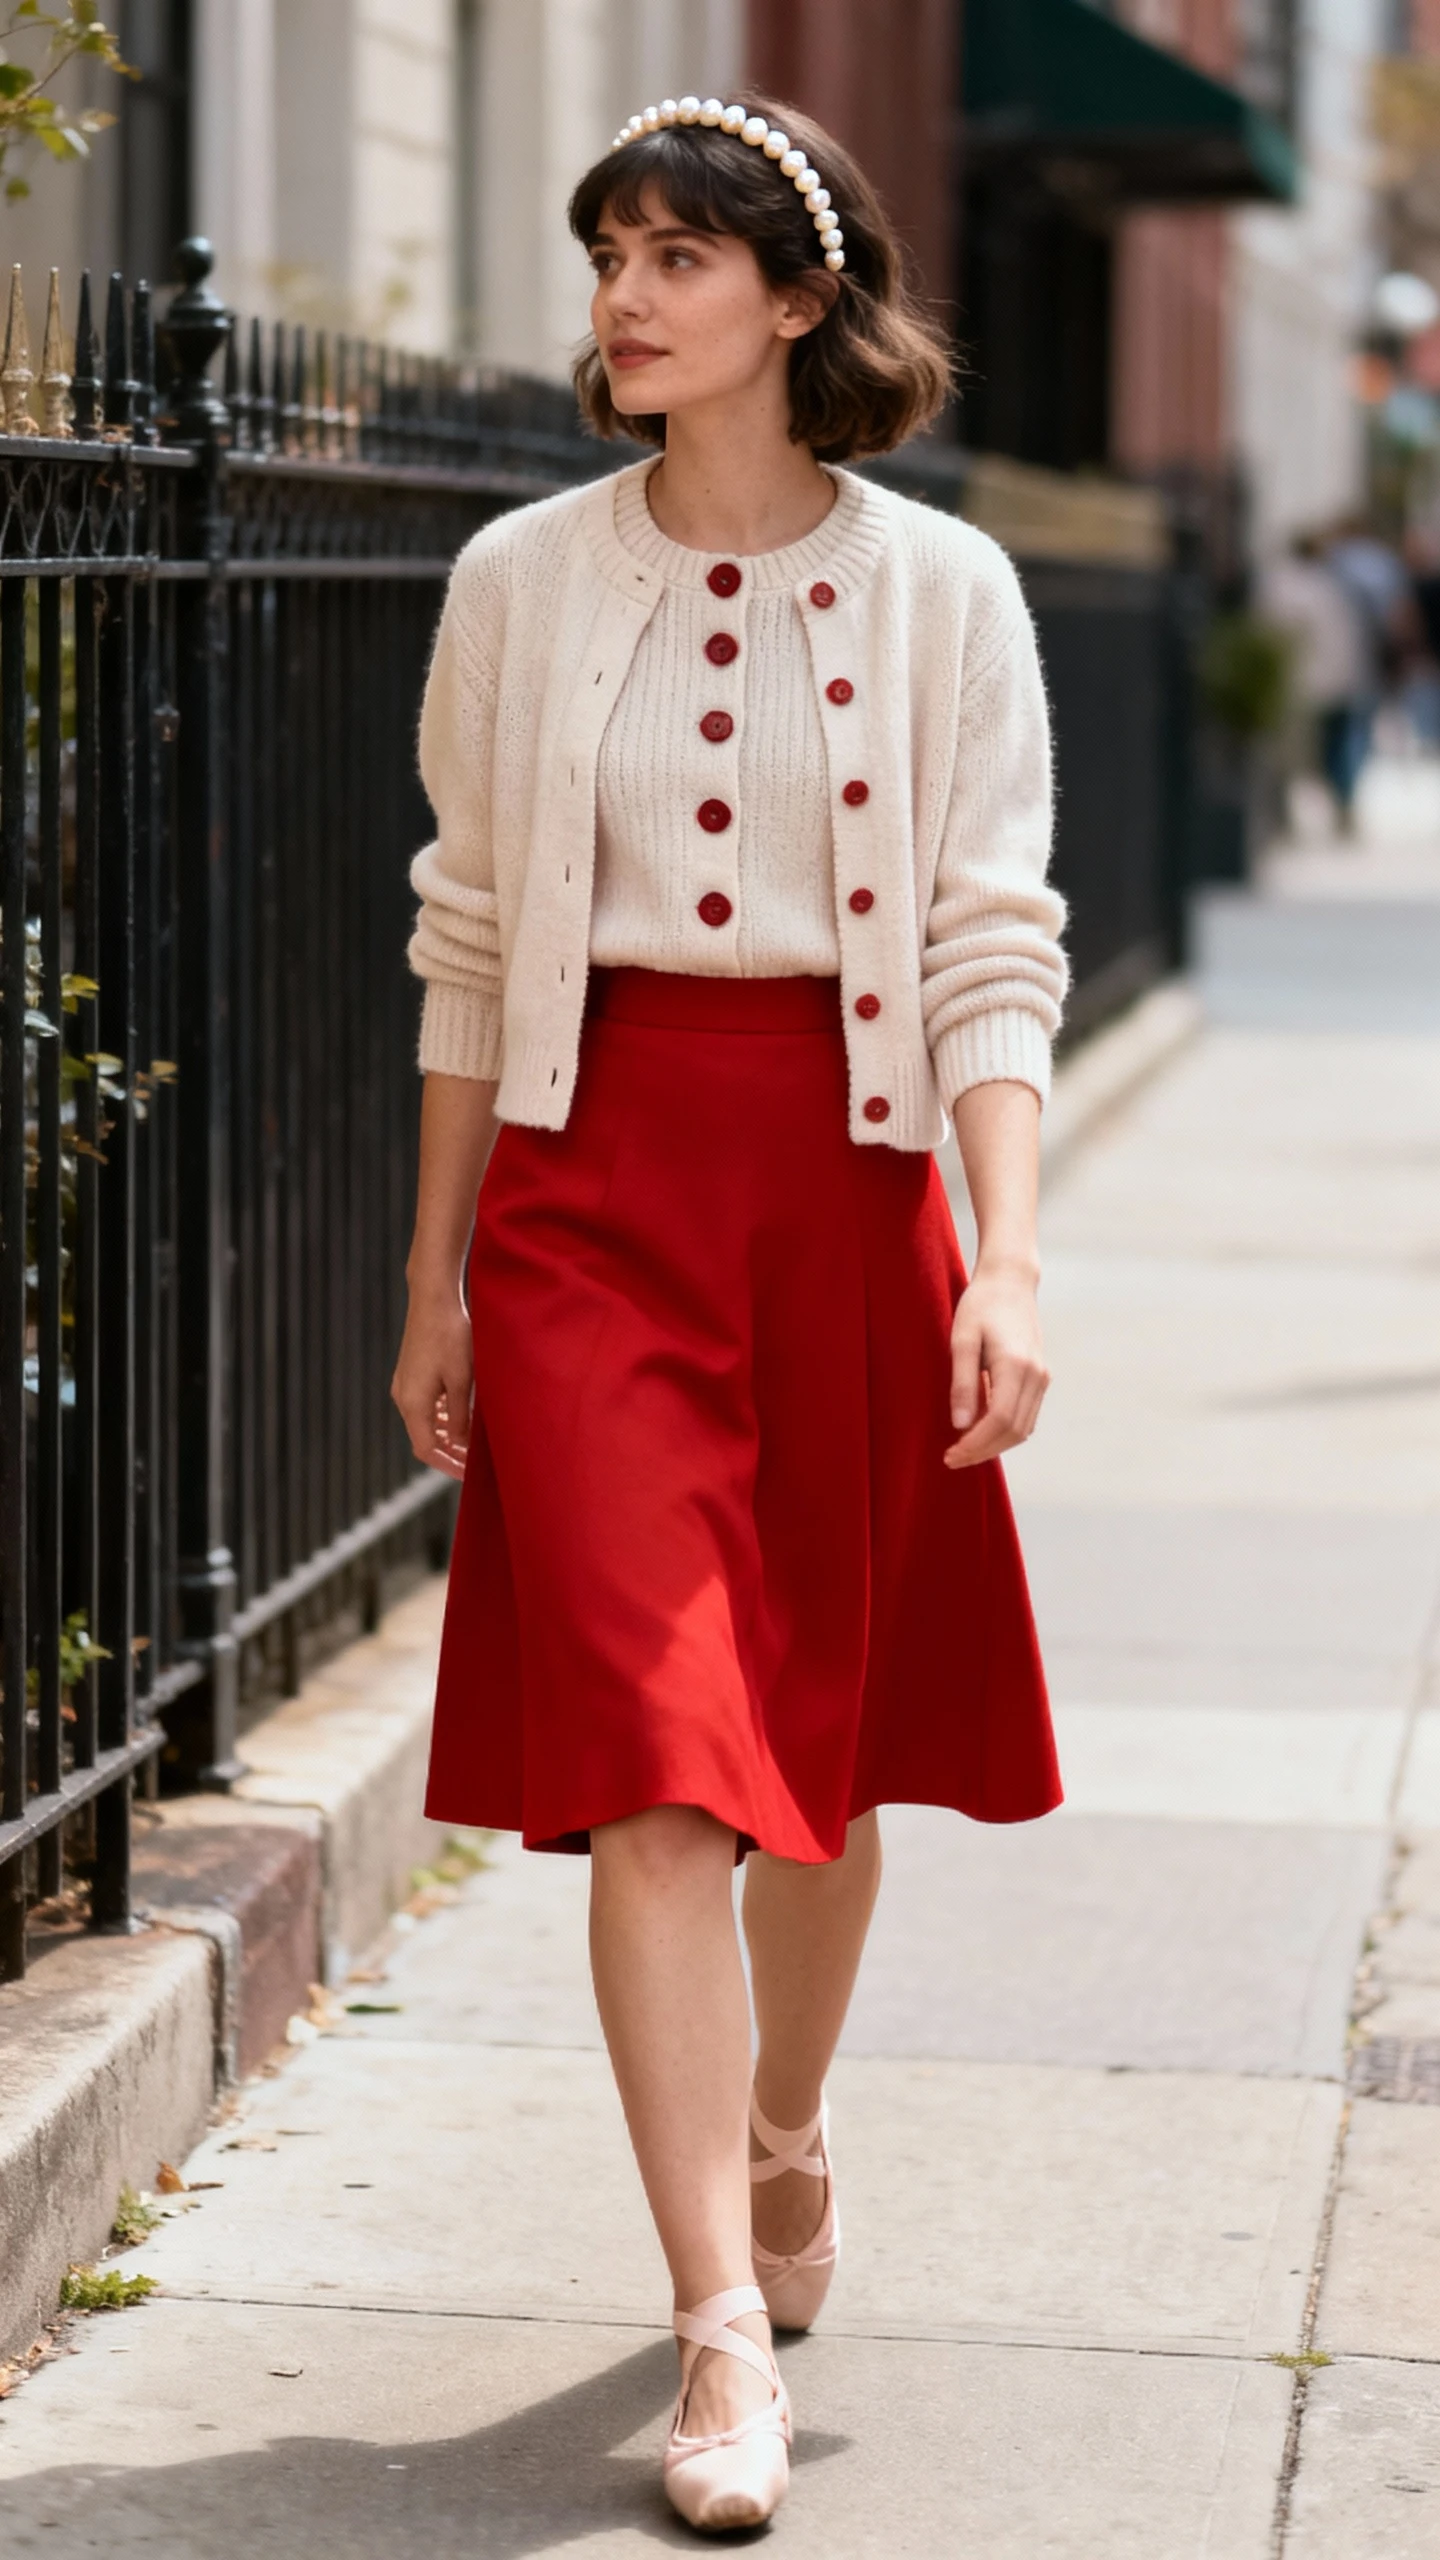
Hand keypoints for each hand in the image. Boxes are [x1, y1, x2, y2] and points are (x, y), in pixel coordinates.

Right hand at [391, 1285, 473, 1478]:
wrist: (434, 1299)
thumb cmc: (451, 1337)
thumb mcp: (463, 1381)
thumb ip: (462, 1417)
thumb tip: (461, 1444)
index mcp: (413, 1404)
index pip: (427, 1450)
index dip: (449, 1466)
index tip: (470, 1475)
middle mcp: (403, 1397)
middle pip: (424, 1438)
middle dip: (449, 1453)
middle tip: (475, 1463)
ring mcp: (405, 1384)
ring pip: (425, 1421)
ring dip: (447, 1434)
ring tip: (473, 1442)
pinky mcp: (411, 1372)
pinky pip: (425, 1405)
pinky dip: (443, 1416)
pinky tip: (463, 1413)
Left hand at [944, 1262, 1048, 1468]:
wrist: (1011, 1281)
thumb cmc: (981, 1306)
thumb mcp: (962, 1340)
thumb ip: (962, 1383)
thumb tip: (961, 1425)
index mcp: (1016, 1365)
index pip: (1000, 1420)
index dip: (975, 1444)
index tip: (950, 1455)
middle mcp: (1036, 1376)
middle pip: (1014, 1431)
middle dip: (983, 1451)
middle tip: (952, 1459)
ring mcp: (1042, 1377)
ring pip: (1023, 1428)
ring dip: (994, 1445)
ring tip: (963, 1449)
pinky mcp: (1040, 1377)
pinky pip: (1026, 1415)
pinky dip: (1005, 1431)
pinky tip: (980, 1431)